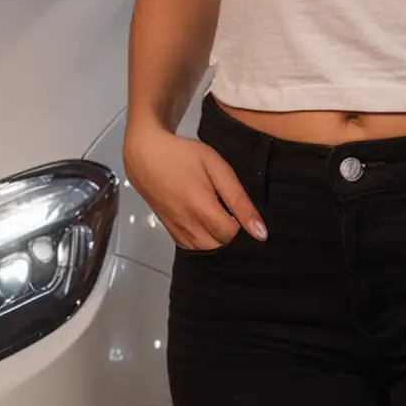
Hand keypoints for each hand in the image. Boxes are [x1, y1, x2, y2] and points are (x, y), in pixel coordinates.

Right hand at [122, 123, 266, 252]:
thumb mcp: (217, 168)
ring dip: (218, 238)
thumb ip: (239, 200)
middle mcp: (189, 228)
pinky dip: (204, 240)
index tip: (242, 209)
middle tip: (232, 211)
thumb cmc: (184, 156)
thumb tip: (260, 233)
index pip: (233, 236)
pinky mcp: (170, 231)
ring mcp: (177, 232)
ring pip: (206, 250)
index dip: (243, 224)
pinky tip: (206, 222)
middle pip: (221, 247)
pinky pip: (192, 247)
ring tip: (220, 215)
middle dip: (231, 234)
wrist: (145, 155)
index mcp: (203, 211)